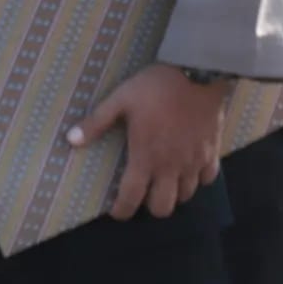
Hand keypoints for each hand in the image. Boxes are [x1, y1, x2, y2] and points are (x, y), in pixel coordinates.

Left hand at [67, 63, 227, 219]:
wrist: (196, 73)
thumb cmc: (155, 87)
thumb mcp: (120, 99)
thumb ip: (97, 122)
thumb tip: (71, 140)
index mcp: (146, 157)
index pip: (132, 198)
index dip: (121, 210)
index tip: (116, 210)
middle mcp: (171, 167)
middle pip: (163, 208)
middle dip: (149, 206)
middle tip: (141, 191)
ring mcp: (194, 163)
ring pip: (186, 196)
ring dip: (173, 193)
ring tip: (162, 178)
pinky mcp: (212, 153)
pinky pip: (206, 179)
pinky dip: (196, 179)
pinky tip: (187, 167)